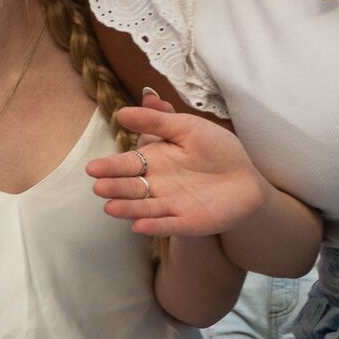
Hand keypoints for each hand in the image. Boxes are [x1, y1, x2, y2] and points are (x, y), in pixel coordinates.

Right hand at [86, 88, 269, 235]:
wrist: (245, 177)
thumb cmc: (216, 149)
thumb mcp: (188, 127)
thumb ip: (157, 120)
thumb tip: (122, 112)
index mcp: (152, 161)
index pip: (127, 164)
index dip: (110, 167)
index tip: (93, 168)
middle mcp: (155, 185)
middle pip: (131, 188)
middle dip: (115, 188)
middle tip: (99, 187)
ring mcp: (169, 205)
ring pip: (144, 208)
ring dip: (127, 209)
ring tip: (110, 208)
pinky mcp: (187, 222)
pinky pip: (169, 225)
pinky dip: (154, 226)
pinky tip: (139, 227)